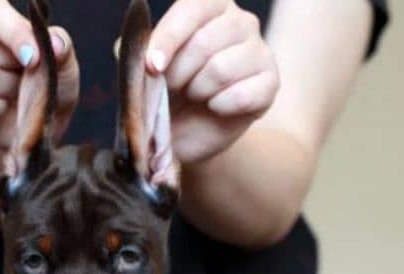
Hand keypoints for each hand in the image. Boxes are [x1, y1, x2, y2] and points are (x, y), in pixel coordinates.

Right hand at [0, 0, 78, 149]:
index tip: (34, 58)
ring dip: (7, 92)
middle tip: (21, 74)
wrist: (27, 123)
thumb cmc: (41, 82)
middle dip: (13, 68)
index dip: (13, 33)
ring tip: (9, 90)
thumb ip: (61, 46)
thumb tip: (57, 44)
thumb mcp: (60, 63)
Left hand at [146, 0, 279, 163]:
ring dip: (199, 91)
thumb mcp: (144, 69)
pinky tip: (215, 107)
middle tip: (173, 87)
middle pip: (205, 42)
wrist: (188, 131)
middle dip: (179, 73)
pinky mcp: (271, 82)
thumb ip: (135, 51)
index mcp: (209, 6)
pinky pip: (242, 95)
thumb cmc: (168, 91)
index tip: (152, 67)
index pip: (192, 7)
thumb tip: (132, 46)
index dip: (169, 38)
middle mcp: (241, 21)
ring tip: (196, 95)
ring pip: (222, 69)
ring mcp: (260, 50)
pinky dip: (220, 107)